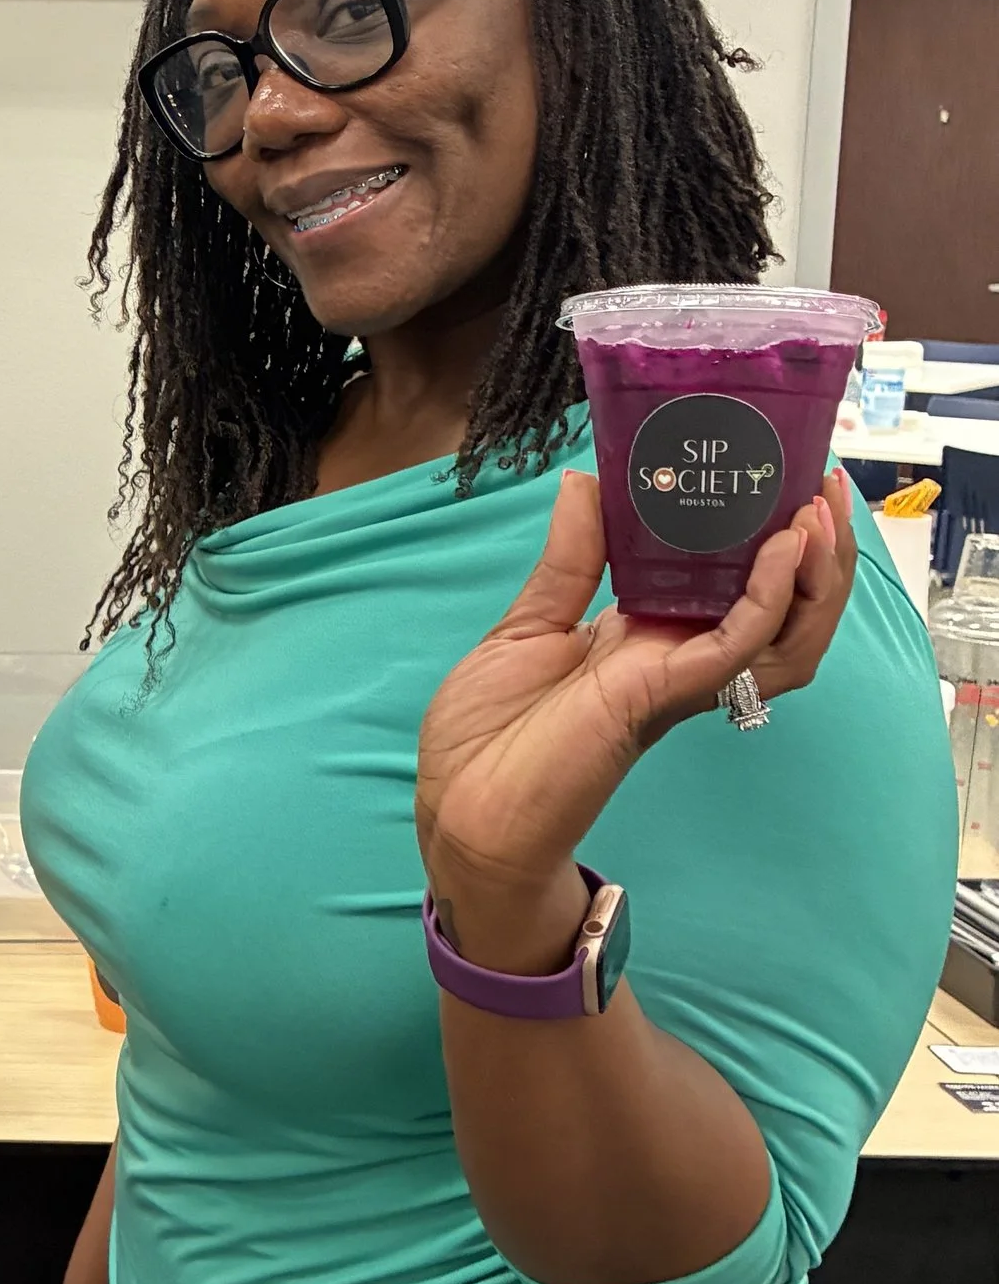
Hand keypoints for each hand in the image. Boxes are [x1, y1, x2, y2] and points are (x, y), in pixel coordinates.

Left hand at [415, 471, 857, 938]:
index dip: (768, 534)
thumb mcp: (527, 624)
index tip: (782, 474)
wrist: (461, 808)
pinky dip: (769, 598)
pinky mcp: (663, 695)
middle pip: (784, 609)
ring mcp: (679, 678)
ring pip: (786, 634)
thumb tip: (585, 481)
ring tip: (820, 515)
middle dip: (817, 553)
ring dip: (815, 576)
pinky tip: (780, 551)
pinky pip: (738, 644)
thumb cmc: (488, 732)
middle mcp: (679, 657)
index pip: (735, 582)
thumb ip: (570, 557)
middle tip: (823, 487)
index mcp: (650, 636)